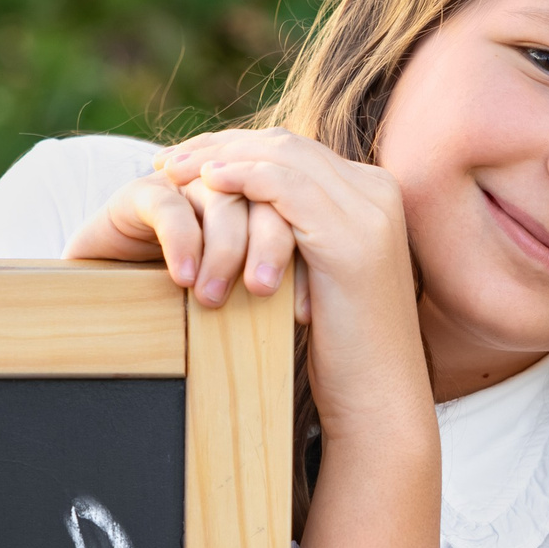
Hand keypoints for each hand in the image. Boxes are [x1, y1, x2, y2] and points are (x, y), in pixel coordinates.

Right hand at [64, 169, 300, 314]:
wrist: (106, 304)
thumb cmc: (181, 309)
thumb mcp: (235, 303)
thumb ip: (270, 294)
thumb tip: (314, 315)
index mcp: (262, 208)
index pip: (295, 214)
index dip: (302, 257)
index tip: (302, 310)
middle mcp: (228, 188)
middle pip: (265, 198)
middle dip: (268, 246)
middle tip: (262, 291)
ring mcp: (186, 185)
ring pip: (222, 200)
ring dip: (221, 251)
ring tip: (212, 299)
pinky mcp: (143, 192)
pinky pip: (170, 205)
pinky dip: (181, 241)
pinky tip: (183, 277)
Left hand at [156, 128, 441, 547]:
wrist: (378, 402)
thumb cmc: (341, 355)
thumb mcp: (317, 281)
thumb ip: (297, 241)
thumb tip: (246, 223)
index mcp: (373, 199)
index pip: (296, 152)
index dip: (237, 150)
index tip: (188, 163)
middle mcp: (379, 194)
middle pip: (286, 145)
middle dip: (221, 146)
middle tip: (169, 160)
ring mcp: (369, 212)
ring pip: (282, 157)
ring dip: (220, 159)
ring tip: (174, 172)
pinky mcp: (349, 238)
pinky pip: (284, 188)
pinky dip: (241, 180)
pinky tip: (204, 189)